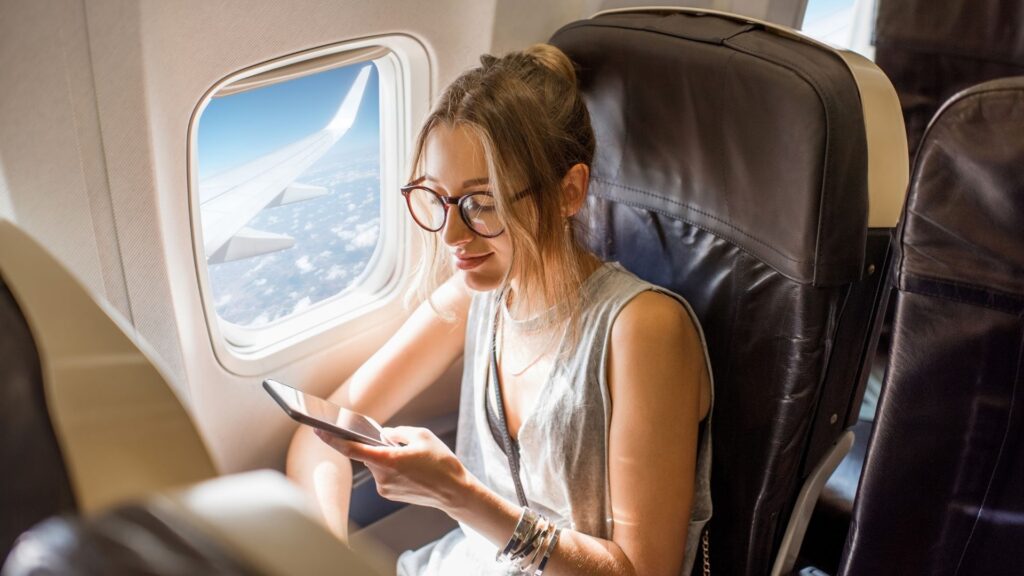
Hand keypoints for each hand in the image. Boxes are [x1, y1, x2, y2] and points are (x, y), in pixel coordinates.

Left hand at [313, 426, 469, 511]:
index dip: (332, 439)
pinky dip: (392, 468)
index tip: (319, 429)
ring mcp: (385, 488)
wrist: (455, 492)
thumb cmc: (441, 463)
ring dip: (388, 458)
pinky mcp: (389, 494)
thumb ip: (397, 432)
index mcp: (388, 460)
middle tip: (402, 445)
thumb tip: (384, 436)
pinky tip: (411, 469)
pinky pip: (384, 474)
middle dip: (379, 446)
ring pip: (377, 464)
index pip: (352, 449)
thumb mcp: (422, 435)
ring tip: (413, 460)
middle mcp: (382, 477)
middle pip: (369, 455)